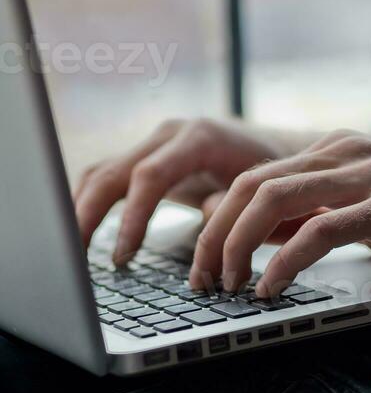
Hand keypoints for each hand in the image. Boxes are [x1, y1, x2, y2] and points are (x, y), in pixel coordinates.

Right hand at [74, 117, 314, 262]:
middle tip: (76, 258)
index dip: (132, 216)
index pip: (150, 174)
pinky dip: (90, 203)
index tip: (122, 255)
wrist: (278, 149)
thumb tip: (203, 235)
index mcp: (198, 137)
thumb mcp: (261, 191)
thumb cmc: (274, 174)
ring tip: (71, 253)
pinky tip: (80, 234)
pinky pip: (109, 177)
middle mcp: (170, 134)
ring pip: (103, 171)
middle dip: (89, 215)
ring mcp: (156, 144)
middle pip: (115, 171)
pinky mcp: (148, 159)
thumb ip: (231, 209)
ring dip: (81, 210)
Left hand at [189, 129, 370, 294]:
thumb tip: (256, 236)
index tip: (205, 262)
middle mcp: (342, 151)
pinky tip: (272, 287)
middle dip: (215, 236)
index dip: (218, 221)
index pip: (252, 178)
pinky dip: (286, 261)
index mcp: (333, 149)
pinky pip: (320, 230)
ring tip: (228, 286)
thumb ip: (313, 213)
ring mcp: (366, 174)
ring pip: (274, 199)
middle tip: (203, 280)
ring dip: (239, 247)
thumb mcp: (365, 205)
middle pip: (250, 185)